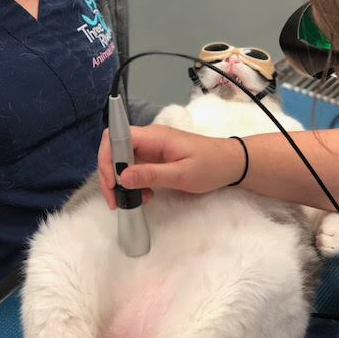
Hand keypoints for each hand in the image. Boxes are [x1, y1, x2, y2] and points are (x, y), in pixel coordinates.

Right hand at [98, 125, 243, 207]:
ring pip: (123, 161)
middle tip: (115, 199)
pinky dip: (135, 183)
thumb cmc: (210, 166)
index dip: (106, 158)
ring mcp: (151, 148)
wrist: (232, 164)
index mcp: (153, 136)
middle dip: (110, 174)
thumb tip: (122, 177)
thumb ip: (151, 175)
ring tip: (134, 201)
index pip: (116, 138)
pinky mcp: (156, 158)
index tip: (111, 183)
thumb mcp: (181, 174)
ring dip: (122, 182)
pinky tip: (145, 196)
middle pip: (115, 150)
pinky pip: (136, 168)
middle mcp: (149, 139)